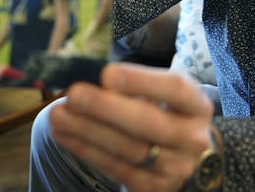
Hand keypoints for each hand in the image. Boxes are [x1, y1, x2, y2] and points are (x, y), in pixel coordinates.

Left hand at [49, 63, 214, 191]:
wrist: (186, 158)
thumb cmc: (168, 113)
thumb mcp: (165, 95)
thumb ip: (140, 88)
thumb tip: (102, 86)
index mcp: (197, 107)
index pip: (174, 90)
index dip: (141, 82)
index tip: (106, 74)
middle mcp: (193, 139)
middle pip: (148, 123)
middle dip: (106, 108)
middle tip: (74, 94)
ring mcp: (175, 168)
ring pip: (128, 149)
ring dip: (88, 131)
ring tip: (58, 114)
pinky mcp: (154, 188)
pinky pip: (116, 169)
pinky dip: (86, 150)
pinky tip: (64, 134)